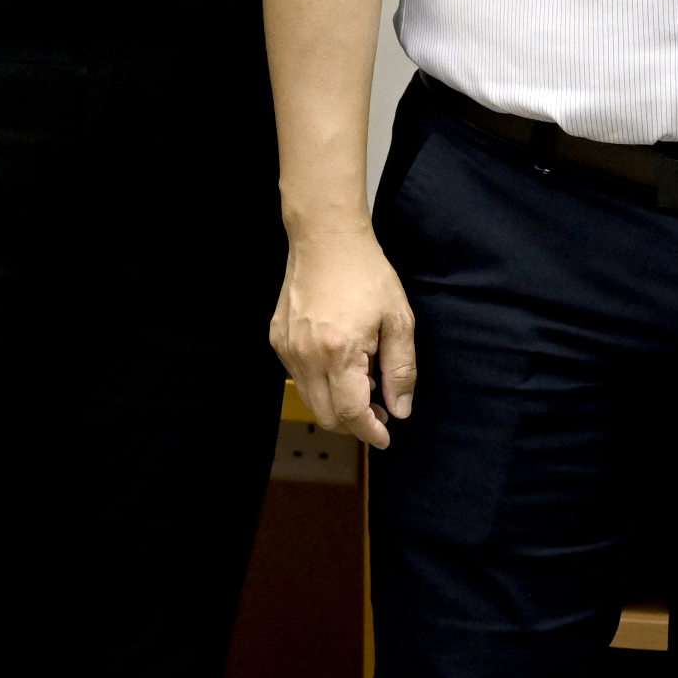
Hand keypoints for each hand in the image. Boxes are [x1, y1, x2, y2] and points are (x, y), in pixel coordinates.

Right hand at [273, 223, 417, 447]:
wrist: (326, 239)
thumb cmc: (366, 274)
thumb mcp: (398, 320)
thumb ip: (401, 369)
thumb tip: (400, 410)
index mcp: (339, 352)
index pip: (351, 413)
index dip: (370, 432)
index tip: (385, 438)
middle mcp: (306, 356)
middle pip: (327, 415)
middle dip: (354, 422)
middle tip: (379, 408)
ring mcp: (287, 349)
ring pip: (311, 399)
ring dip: (337, 402)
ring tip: (362, 378)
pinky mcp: (277, 340)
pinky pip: (299, 377)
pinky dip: (320, 382)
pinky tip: (340, 361)